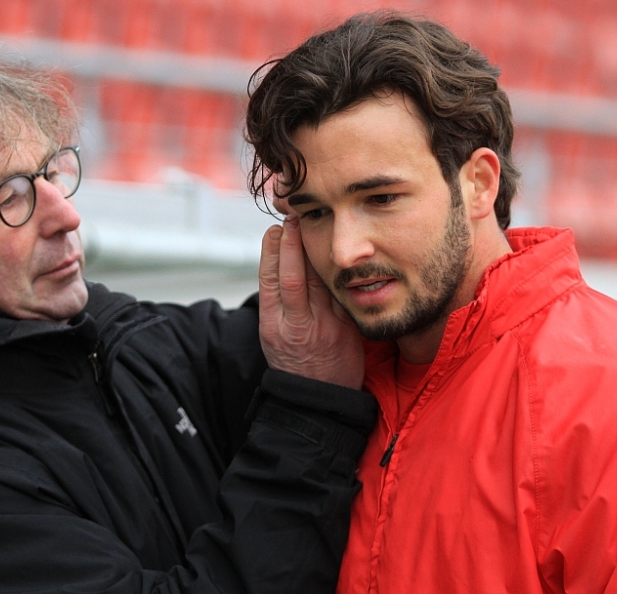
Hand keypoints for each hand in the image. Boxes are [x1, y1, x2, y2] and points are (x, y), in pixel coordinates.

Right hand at [258, 217, 363, 389]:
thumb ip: (278, 303)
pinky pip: (341, 296)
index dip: (271, 253)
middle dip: (293, 244)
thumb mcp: (274, 335)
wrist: (319, 398)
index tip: (274, 230)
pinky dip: (338, 273)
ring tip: (313, 229)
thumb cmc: (295, 361)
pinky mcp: (346, 330)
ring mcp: (324, 328)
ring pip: (319, 282)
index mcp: (274, 327)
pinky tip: (336, 256)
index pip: (270, 282)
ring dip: (316, 252)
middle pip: (294, 277)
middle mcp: (297, 326)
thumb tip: (281, 263)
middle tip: (293, 219)